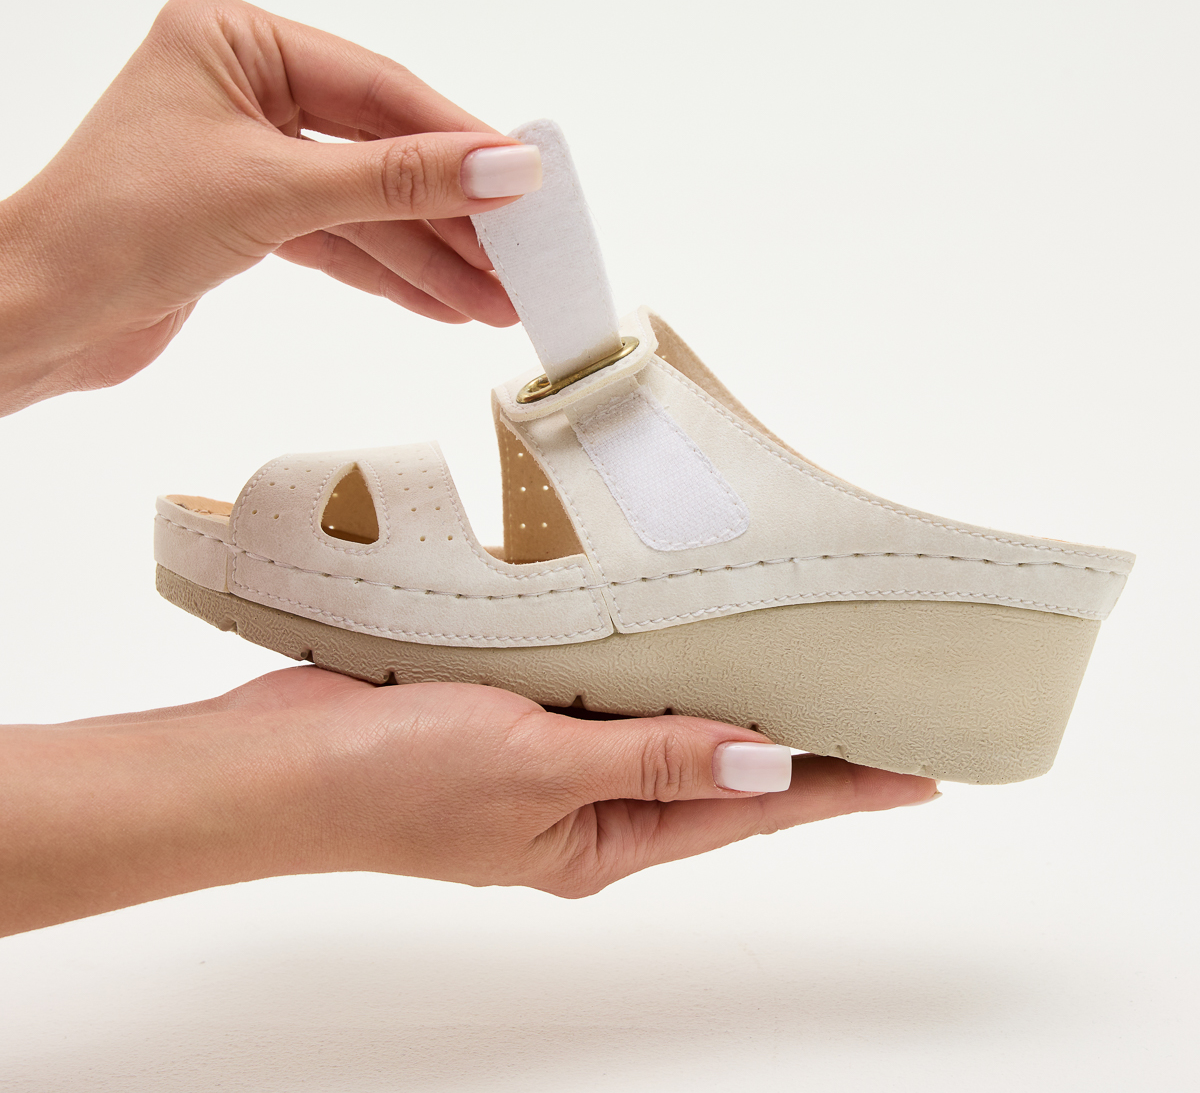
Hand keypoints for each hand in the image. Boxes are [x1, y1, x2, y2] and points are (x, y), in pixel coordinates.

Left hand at [0, 0, 536, 414]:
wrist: (40, 315)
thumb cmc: (118, 226)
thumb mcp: (278, 191)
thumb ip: (399, 180)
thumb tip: (503, 169)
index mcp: (235, 38)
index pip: (378, 89)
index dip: (459, 139)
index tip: (526, 181)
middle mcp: (243, 86)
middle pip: (380, 151)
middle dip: (450, 217)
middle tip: (519, 260)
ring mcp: (249, 153)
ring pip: (365, 205)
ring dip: (430, 258)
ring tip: (495, 302)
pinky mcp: (249, 215)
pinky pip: (339, 238)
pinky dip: (388, 273)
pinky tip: (443, 302)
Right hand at [0, 667, 936, 935]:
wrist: (277, 761)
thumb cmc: (392, 781)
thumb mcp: (539, 769)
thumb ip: (653, 758)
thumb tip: (763, 762)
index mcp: (603, 837)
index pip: (747, 807)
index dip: (836, 788)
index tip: (914, 774)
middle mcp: (588, 800)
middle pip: (717, 766)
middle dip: (794, 740)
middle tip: (871, 703)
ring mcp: (549, 753)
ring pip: (662, 720)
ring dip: (722, 693)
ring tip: (798, 661)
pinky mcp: (513, 708)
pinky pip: (602, 685)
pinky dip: (648, 659)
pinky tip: (677, 629)